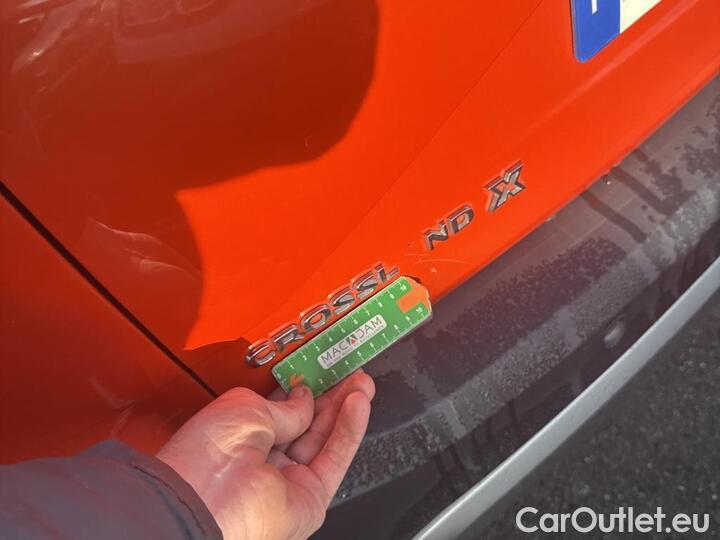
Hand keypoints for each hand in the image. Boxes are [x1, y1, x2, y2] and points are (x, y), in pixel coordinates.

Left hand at [157, 370, 374, 539]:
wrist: (205, 503)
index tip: (322, 367)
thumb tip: (305, 399)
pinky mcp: (310, 498)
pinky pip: (335, 459)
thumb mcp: (246, 408)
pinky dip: (350, 429)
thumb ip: (284, 404)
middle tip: (349, 372)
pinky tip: (357, 403)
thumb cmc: (205, 457)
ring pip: (325, 439)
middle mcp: (263, 460)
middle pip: (307, 423)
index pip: (281, 409)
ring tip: (361, 382)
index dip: (303, 387)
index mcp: (240, 437)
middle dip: (331, 395)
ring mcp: (287, 480)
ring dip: (345, 408)